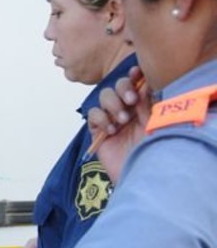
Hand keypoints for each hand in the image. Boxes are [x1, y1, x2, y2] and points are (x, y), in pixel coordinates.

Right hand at [86, 66, 150, 182]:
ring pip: (104, 97)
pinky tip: (110, 130)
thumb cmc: (153, 152)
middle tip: (131, 101)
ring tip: (122, 121)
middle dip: (123, 89)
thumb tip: (144, 82)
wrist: (140, 174)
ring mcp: (112, 120)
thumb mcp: (155, 124)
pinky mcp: (98, 131)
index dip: (134, 76)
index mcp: (144, 106)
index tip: (137, 73)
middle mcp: (128, 110)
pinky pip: (92, 115)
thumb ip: (148, 103)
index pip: (136, 84)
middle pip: (118, 86)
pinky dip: (100, 118)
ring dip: (112, 105)